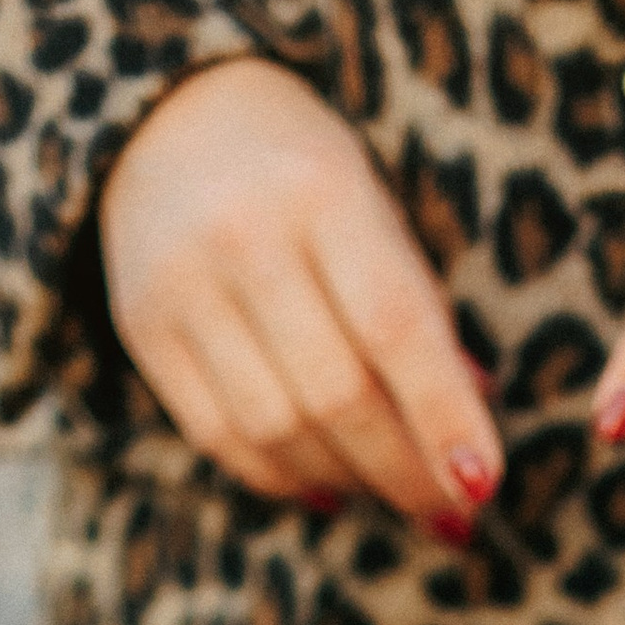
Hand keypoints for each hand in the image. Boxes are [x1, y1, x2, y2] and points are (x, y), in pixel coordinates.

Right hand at [99, 56, 499, 534]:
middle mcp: (243, 235)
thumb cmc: (300, 171)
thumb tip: (466, 436)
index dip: (442, 414)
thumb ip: (418, 308)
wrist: (163, 115)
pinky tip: (328, 484)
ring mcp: (182, 286)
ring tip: (391, 490)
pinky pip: (219, 436)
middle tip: (449, 509)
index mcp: (321, 188)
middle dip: (403, 468)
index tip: (483, 482)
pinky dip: (283, 477)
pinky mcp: (142, 328)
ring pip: (276, 428)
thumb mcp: (371, 203)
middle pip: (335, 392)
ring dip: (348, 478)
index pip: (395, 326)